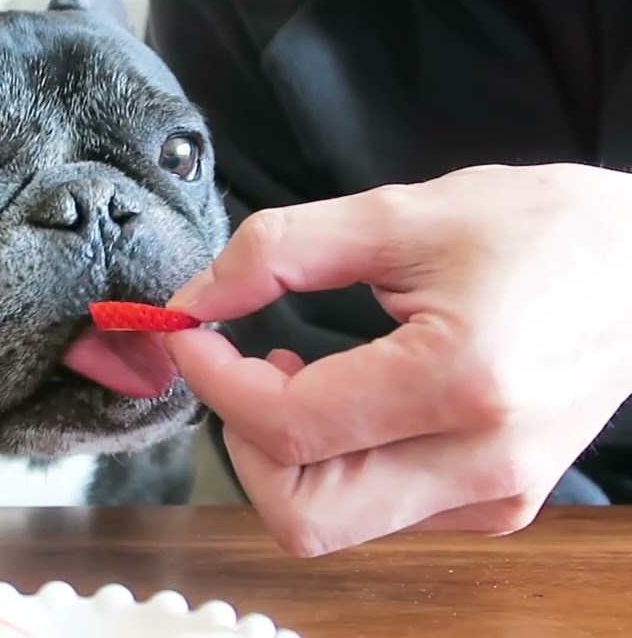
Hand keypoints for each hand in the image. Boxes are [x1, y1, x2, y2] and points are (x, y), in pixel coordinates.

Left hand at [163, 163, 631, 556]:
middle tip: (244, 368)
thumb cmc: (545, 229)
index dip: (215, 381)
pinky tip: (350, 401)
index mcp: (461, 380)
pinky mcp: (497, 505)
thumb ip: (281, 250)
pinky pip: (378, 514)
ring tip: (299, 374)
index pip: (289, 425)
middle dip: (244, 443)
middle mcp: (482, 461)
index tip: (192, 333)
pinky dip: (334, 466)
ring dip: (285, 457)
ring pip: (332, 525)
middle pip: (302, 515)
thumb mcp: (404, 212)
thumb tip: (195, 299)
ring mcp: (494, 495)